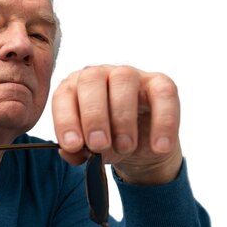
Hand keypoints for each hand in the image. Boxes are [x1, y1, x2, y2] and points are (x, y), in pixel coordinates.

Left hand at [51, 65, 182, 184]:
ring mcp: (129, 75)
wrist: (138, 146)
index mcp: (73, 88)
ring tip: (125, 147)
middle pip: (92, 81)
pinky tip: (159, 146)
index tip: (73, 146)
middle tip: (99, 145)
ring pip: (124, 80)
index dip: (66, 120)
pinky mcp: (159, 83)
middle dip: (94, 116)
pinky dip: (163, 122)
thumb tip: (70, 152)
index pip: (63, 96)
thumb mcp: (88, 150)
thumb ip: (75, 151)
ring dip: (123, 117)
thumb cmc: (105, 140)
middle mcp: (98, 75)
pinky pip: (164, 94)